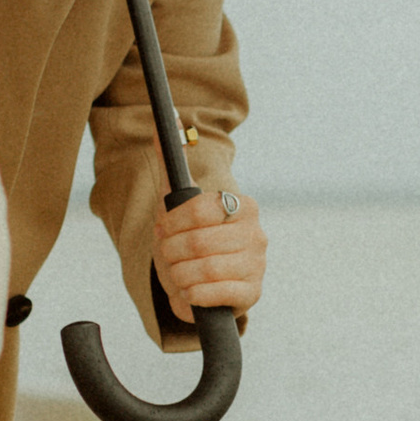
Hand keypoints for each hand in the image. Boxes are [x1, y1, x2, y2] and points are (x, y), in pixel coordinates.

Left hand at [152, 181, 265, 329]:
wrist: (199, 280)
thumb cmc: (188, 238)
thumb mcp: (177, 204)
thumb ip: (171, 167)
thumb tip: (162, 127)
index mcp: (244, 207)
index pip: (201, 209)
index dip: (174, 222)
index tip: (163, 228)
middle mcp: (256, 234)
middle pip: (199, 241)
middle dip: (172, 251)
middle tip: (167, 254)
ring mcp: (257, 265)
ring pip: (207, 269)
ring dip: (180, 274)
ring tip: (176, 273)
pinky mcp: (252, 293)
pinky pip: (218, 293)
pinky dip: (194, 294)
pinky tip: (189, 291)